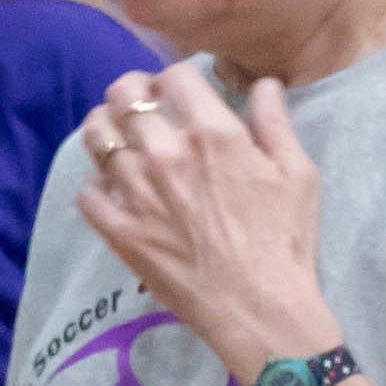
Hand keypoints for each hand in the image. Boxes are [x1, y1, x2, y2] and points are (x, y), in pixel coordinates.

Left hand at [75, 59, 342, 385]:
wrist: (259, 309)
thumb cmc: (286, 243)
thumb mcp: (298, 175)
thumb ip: (276, 123)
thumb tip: (265, 86)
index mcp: (213, 134)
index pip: (175, 75)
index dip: (177, 77)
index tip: (181, 90)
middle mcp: (165, 153)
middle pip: (124, 94)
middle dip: (134, 91)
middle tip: (145, 105)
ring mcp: (135, 191)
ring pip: (96, 134)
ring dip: (106, 126)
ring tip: (120, 136)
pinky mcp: (118, 228)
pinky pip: (86, 189)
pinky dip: (96, 182)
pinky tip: (114, 187)